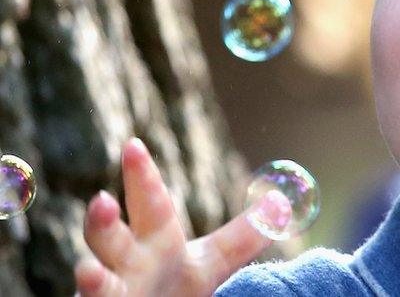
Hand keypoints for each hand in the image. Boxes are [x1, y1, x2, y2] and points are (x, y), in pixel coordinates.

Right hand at [74, 138, 288, 295]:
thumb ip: (242, 237)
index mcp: (157, 244)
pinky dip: (94, 294)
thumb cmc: (172, 290)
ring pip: (97, 279)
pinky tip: (92, 281)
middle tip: (109, 188)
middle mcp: (129, 265)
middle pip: (114, 237)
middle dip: (108, 216)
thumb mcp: (211, 264)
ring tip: (91, 254)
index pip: (152, 205)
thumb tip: (282, 202)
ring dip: (93, 268)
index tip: (133, 144)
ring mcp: (114, 292)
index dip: (142, 177)